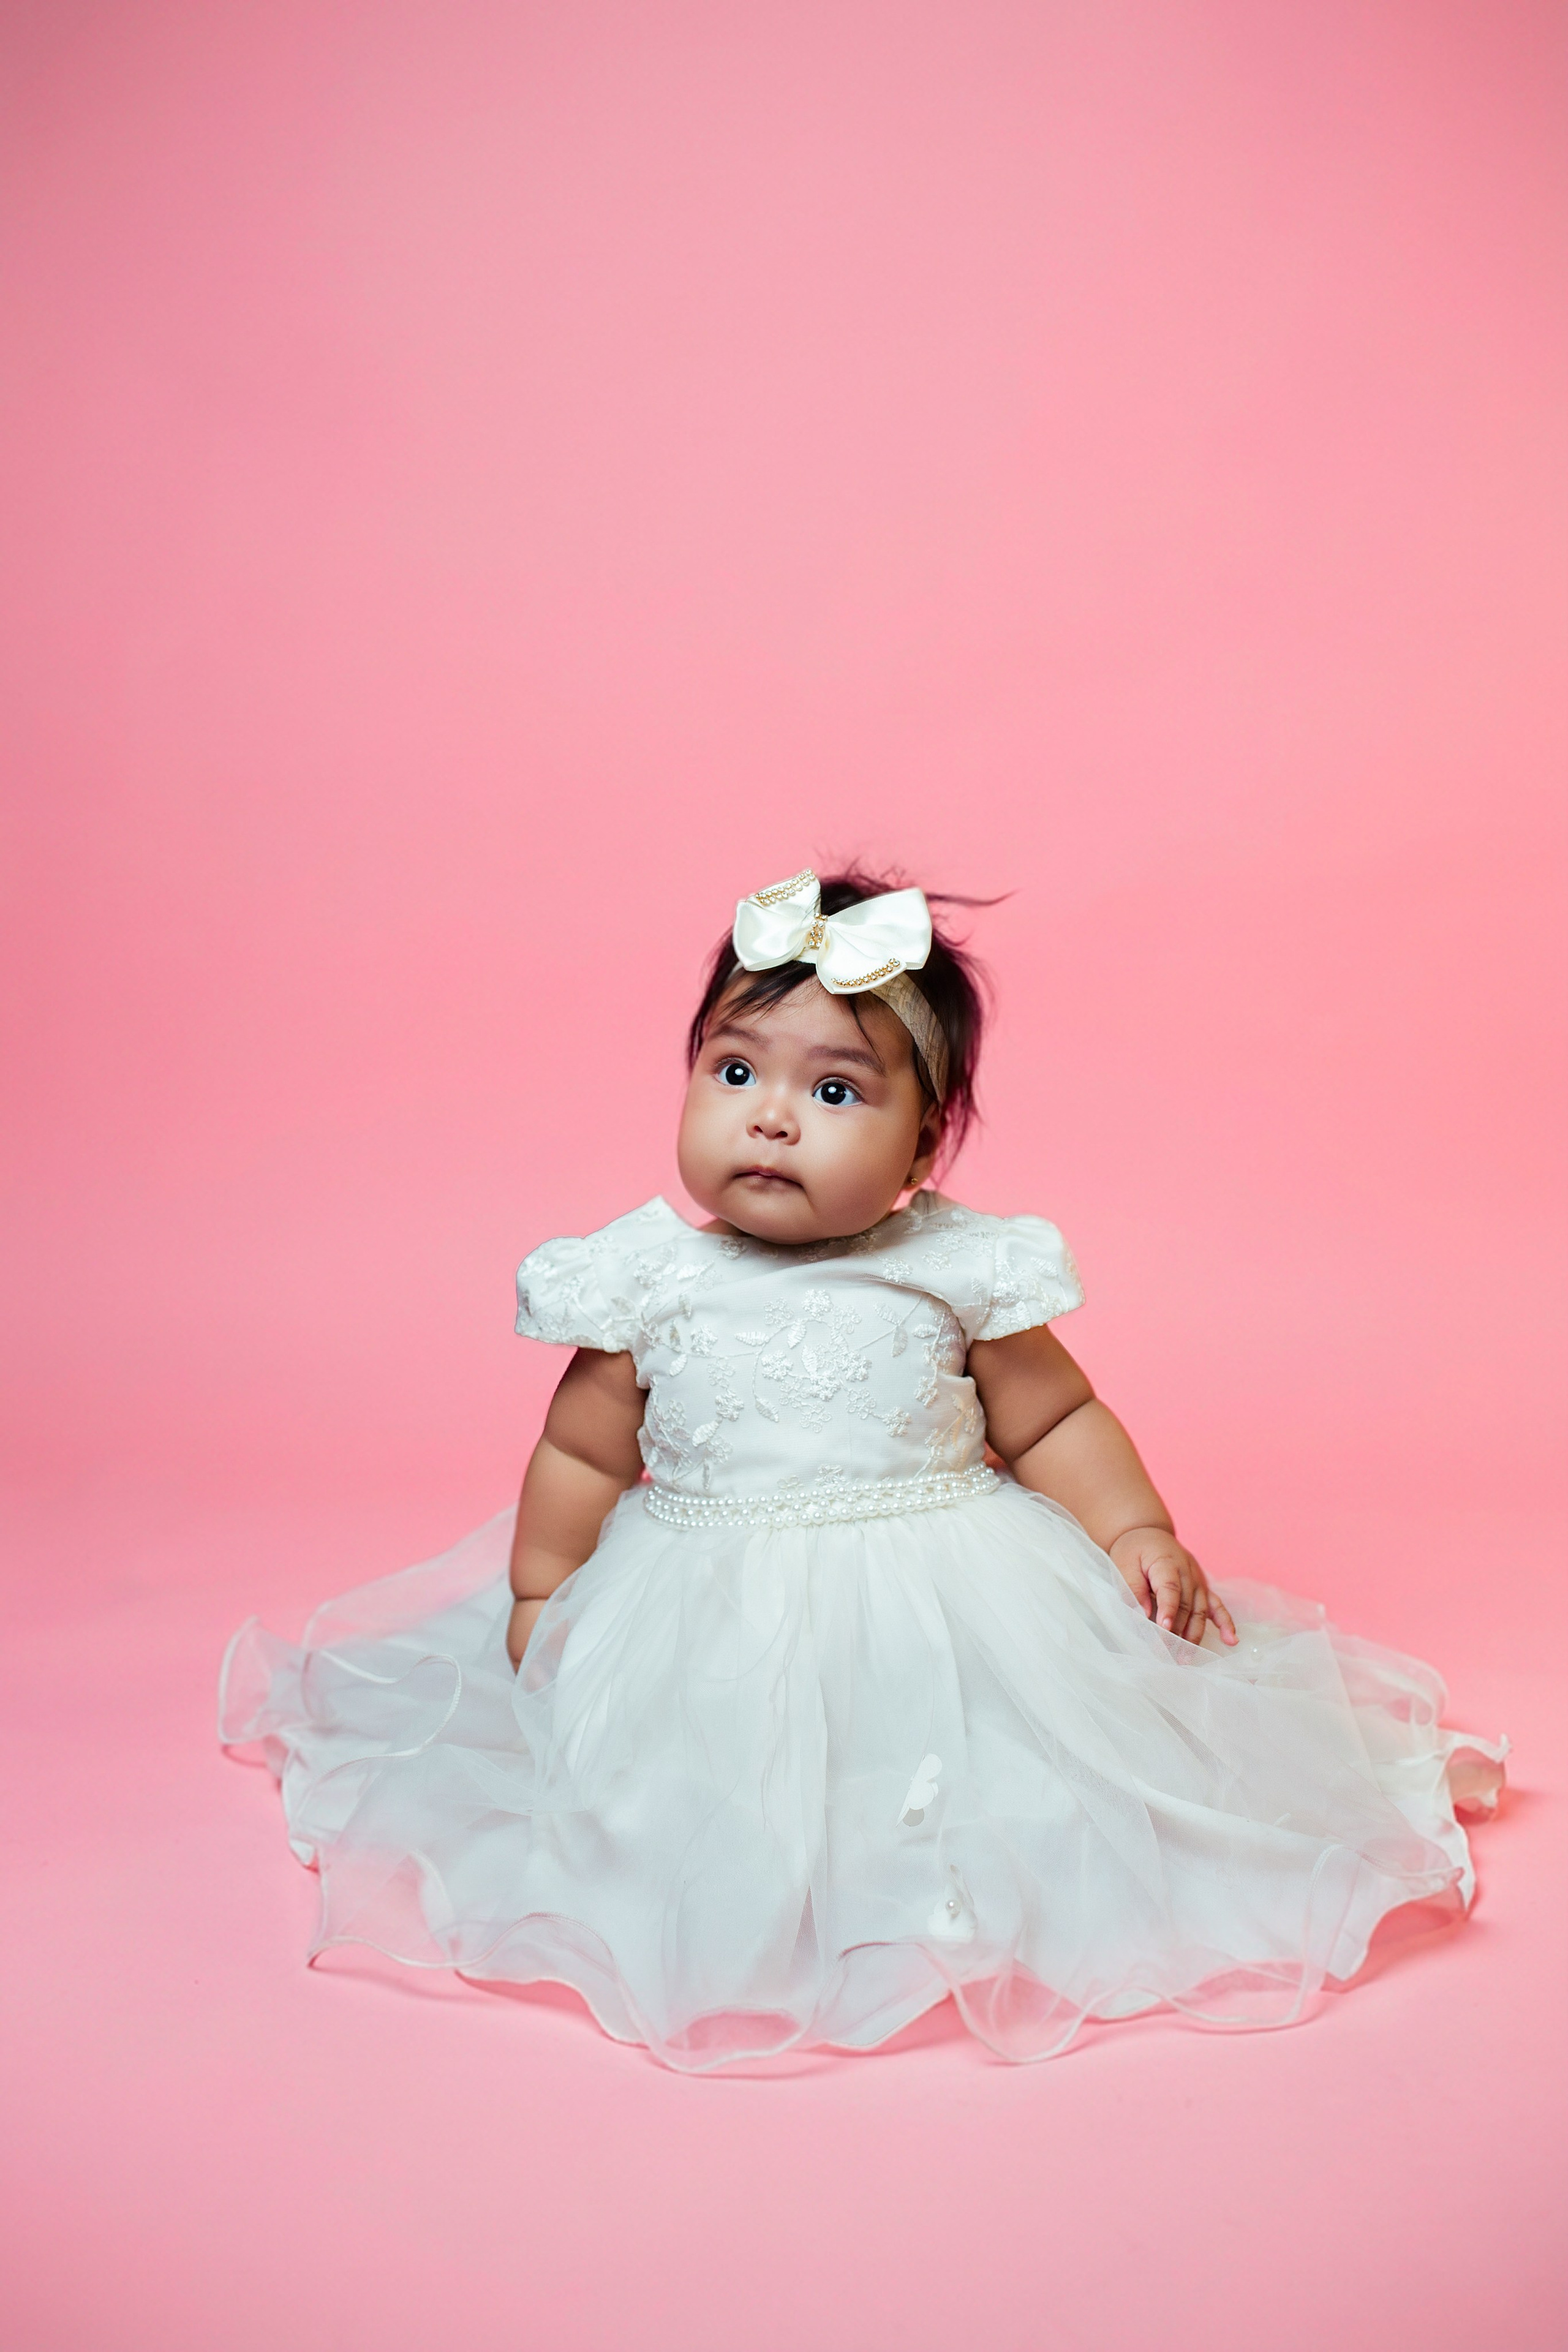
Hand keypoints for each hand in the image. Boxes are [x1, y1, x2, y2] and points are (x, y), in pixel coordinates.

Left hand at [1107, 1526, 1237, 1646]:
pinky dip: (1225, 1623)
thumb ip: (1133, 1588)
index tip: (1163, 1629)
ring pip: (1200, 1611)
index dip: (1168, 1610)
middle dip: (1178, 1633)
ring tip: (1185, 1659)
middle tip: (1167, 1656)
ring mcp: (1198, 1581)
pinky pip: (1217, 1606)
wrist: (1148, 1534)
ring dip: (1194, 1636)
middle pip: (1186, 1606)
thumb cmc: (1133, 1550)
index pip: (1170, 1589)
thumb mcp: (1124, 1563)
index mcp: (1167, 1563)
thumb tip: (1144, 1613)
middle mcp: (1188, 1572)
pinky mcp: (1203, 1588)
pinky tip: (1231, 1641)